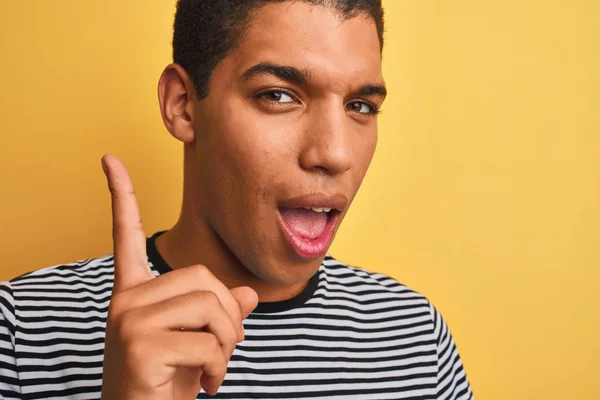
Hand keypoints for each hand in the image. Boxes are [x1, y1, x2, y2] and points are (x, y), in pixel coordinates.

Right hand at [100, 155, 257, 399]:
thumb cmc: (168, 380)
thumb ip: (219, 312)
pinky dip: (220, 365)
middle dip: (229, 315)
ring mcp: (129, 321)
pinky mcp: (140, 345)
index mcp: (134, 292)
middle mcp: (126, 300)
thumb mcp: (198, 340)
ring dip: (228, 341)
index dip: (122, 196)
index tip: (109, 159)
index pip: (127, 236)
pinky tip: (206, 385)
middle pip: (202, 277)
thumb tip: (248, 294)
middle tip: (225, 346)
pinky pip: (207, 341)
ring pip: (210, 306)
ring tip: (214, 367)